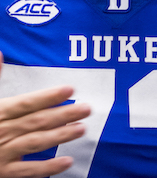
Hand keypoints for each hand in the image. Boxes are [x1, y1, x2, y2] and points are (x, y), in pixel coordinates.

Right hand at [0, 54, 90, 176]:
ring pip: (35, 143)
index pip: (27, 102)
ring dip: (60, 136)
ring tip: (81, 129)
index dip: (49, 96)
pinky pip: (27, 172)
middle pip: (37, 121)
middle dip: (63, 114)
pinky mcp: (3, 172)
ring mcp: (3, 153)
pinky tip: (66, 161)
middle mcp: (3, 130)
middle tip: (86, 109)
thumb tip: (0, 53)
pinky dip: (47, 168)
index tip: (69, 89)